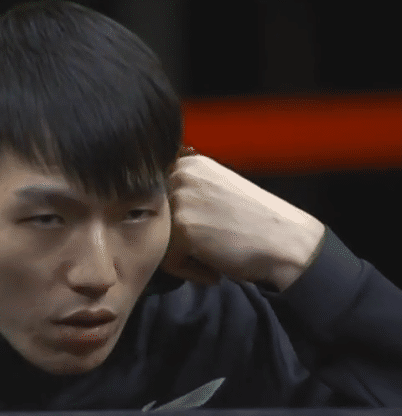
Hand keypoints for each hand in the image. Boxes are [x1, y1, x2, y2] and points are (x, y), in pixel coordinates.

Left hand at [160, 147, 325, 290]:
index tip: (204, 231)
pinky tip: (215, 270)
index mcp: (189, 163)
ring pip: (160, 240)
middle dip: (176, 239)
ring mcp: (180, 200)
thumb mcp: (216, 189)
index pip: (157, 199)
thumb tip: (150, 206)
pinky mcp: (182, 229)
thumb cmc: (253, 221)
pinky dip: (190, 272)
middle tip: (208, 246)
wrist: (287, 242)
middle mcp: (180, 175)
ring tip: (212, 258)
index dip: (177, 222)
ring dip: (182, 256)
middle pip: (156, 220)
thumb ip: (186, 190)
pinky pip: (169, 261)